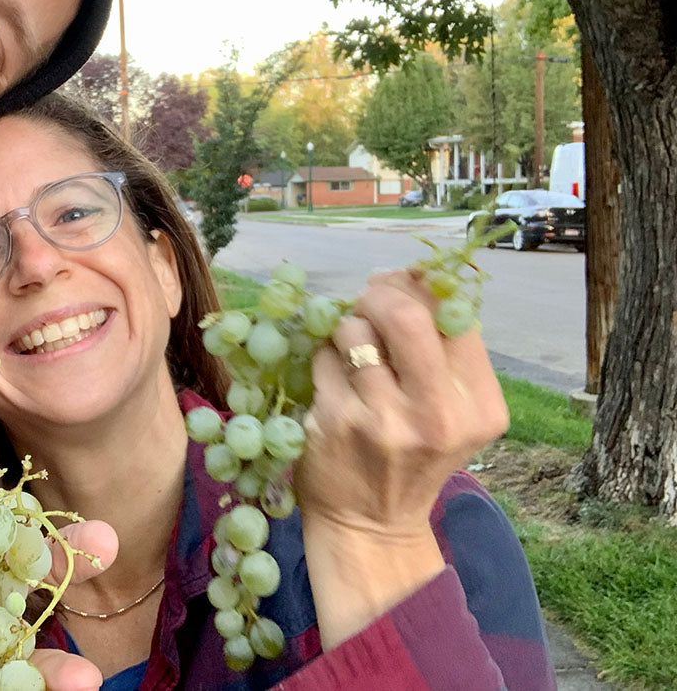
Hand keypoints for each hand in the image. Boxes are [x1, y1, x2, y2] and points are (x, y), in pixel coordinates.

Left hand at [295, 269, 508, 645]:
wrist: (373, 525)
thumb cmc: (415, 457)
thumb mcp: (454, 412)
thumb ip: (444, 351)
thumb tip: (410, 274)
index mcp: (478, 407)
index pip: (455, 315)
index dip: (422, 287)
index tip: (403, 285)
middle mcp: (436, 415)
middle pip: (405, 313)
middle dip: (380, 293)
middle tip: (369, 298)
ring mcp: (381, 420)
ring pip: (354, 331)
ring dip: (347, 326)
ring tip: (352, 348)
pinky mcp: (333, 422)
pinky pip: (321, 356)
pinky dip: (323, 355)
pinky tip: (332, 378)